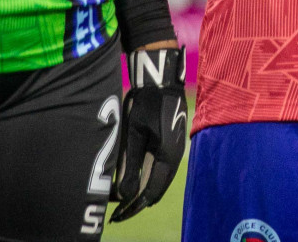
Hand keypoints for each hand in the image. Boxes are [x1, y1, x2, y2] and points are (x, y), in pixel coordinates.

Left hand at [110, 44, 188, 221]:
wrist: (161, 81)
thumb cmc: (145, 105)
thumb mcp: (134, 135)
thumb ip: (130, 165)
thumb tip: (124, 194)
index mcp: (167, 155)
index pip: (151, 191)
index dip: (135, 206)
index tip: (120, 215)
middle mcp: (175, 156)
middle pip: (159, 189)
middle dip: (140, 202)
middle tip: (121, 213)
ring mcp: (177, 150)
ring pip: (162, 180)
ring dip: (146, 192)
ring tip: (128, 203)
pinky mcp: (174, 144)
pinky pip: (164, 170)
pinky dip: (151, 180)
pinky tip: (140, 182)